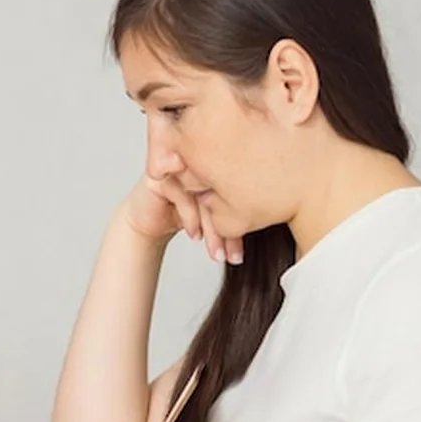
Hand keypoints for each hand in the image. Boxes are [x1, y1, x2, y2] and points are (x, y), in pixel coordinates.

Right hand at [122, 176, 242, 264]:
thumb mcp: (214, 220)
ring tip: (216, 254)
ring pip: (203, 197)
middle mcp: (200, 164)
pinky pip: (182, 195)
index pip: (238, 193)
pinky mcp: (161, 177)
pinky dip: (191, 218)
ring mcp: (180, 168)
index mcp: (219, 169)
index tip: (242, 252)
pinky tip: (194, 235)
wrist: (147, 221)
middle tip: (233, 257)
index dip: (245, 222)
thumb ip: (236, 219)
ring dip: (212, 229)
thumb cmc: (183, 216)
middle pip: (223, 195)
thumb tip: (273, 230)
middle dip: (229, 230)